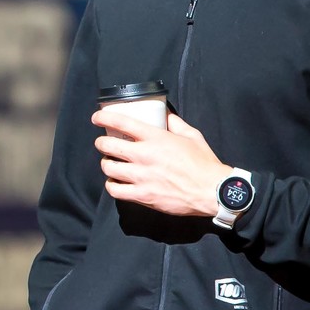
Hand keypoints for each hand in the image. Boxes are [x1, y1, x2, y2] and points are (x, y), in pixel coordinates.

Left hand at [93, 109, 232, 218]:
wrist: (212, 191)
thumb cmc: (204, 163)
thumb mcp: (192, 136)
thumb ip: (175, 123)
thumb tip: (165, 114)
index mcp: (156, 138)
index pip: (121, 123)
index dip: (103, 118)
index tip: (96, 118)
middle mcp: (144, 156)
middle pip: (107, 146)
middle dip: (101, 143)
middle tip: (104, 143)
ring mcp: (142, 177)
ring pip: (108, 167)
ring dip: (106, 163)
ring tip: (111, 162)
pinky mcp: (143, 196)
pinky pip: (115, 190)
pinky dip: (111, 185)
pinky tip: (116, 182)